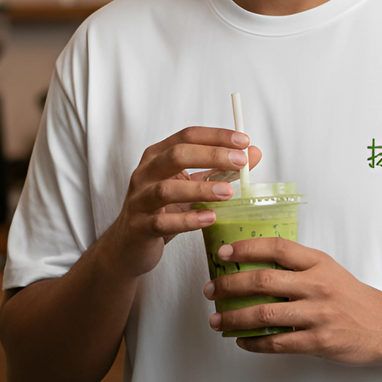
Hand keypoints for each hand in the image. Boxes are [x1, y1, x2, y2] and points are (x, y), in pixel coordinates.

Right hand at [106, 127, 261, 279]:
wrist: (129, 245)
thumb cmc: (162, 210)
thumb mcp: (191, 186)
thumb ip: (219, 169)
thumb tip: (253, 153)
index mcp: (157, 156)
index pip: (187, 136)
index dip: (216, 136)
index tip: (243, 140)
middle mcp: (145, 173)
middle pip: (176, 155)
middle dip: (211, 156)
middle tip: (240, 161)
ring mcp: (139, 200)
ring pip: (167, 189)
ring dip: (201, 189)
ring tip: (228, 192)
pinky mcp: (140, 227)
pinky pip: (163, 222)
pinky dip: (188, 220)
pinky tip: (210, 218)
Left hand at [204, 238, 381, 363]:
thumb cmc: (352, 298)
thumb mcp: (329, 271)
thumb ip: (298, 267)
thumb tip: (252, 267)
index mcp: (318, 263)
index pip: (276, 247)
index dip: (246, 247)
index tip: (223, 252)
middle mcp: (317, 285)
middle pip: (263, 280)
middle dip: (229, 285)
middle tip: (210, 291)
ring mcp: (318, 315)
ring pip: (264, 315)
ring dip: (234, 318)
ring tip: (216, 320)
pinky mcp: (319, 341)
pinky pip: (277, 343)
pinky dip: (254, 343)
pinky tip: (241, 341)